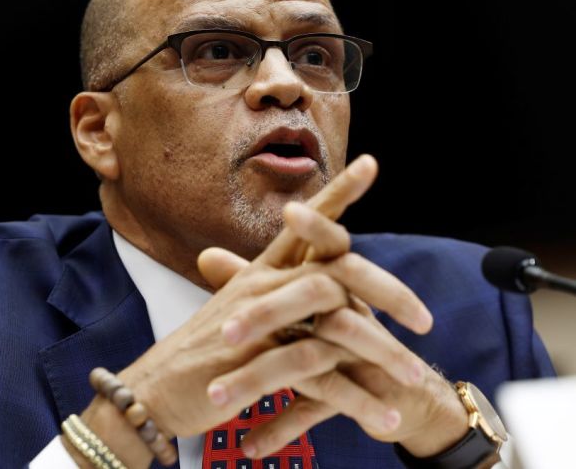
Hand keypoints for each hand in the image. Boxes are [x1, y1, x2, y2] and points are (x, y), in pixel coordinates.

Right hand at [113, 156, 431, 439]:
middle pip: (338, 271)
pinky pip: (322, 380)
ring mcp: (261, 325)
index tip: (371, 164)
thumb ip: (266, 291)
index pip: (305, 224)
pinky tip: (386, 416)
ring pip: (339, 326)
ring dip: (385, 355)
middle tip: (425, 318)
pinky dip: (358, 400)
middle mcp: (263, 289)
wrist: (155, 391)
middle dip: (389, 291)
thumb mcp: (235, 311)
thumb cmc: (197, 352)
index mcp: (260, 272)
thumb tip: (296, 277)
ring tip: (415, 378)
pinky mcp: (260, 367)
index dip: (337, 193)